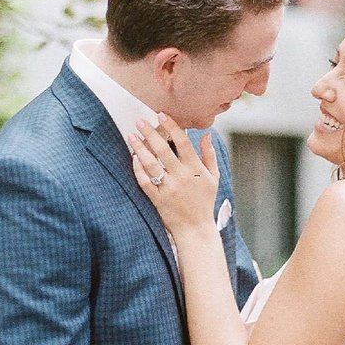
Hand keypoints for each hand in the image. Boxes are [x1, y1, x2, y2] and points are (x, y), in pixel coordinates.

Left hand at [129, 114, 219, 235]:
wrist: (196, 229)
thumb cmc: (204, 201)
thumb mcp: (213, 177)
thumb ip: (210, 155)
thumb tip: (207, 134)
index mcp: (195, 169)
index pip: (183, 142)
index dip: (172, 127)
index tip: (161, 114)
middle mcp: (182, 177)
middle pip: (163, 150)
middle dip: (150, 133)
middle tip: (139, 120)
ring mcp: (169, 188)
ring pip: (151, 164)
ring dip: (140, 149)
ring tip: (131, 136)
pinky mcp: (158, 199)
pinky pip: (145, 181)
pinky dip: (138, 169)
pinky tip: (133, 158)